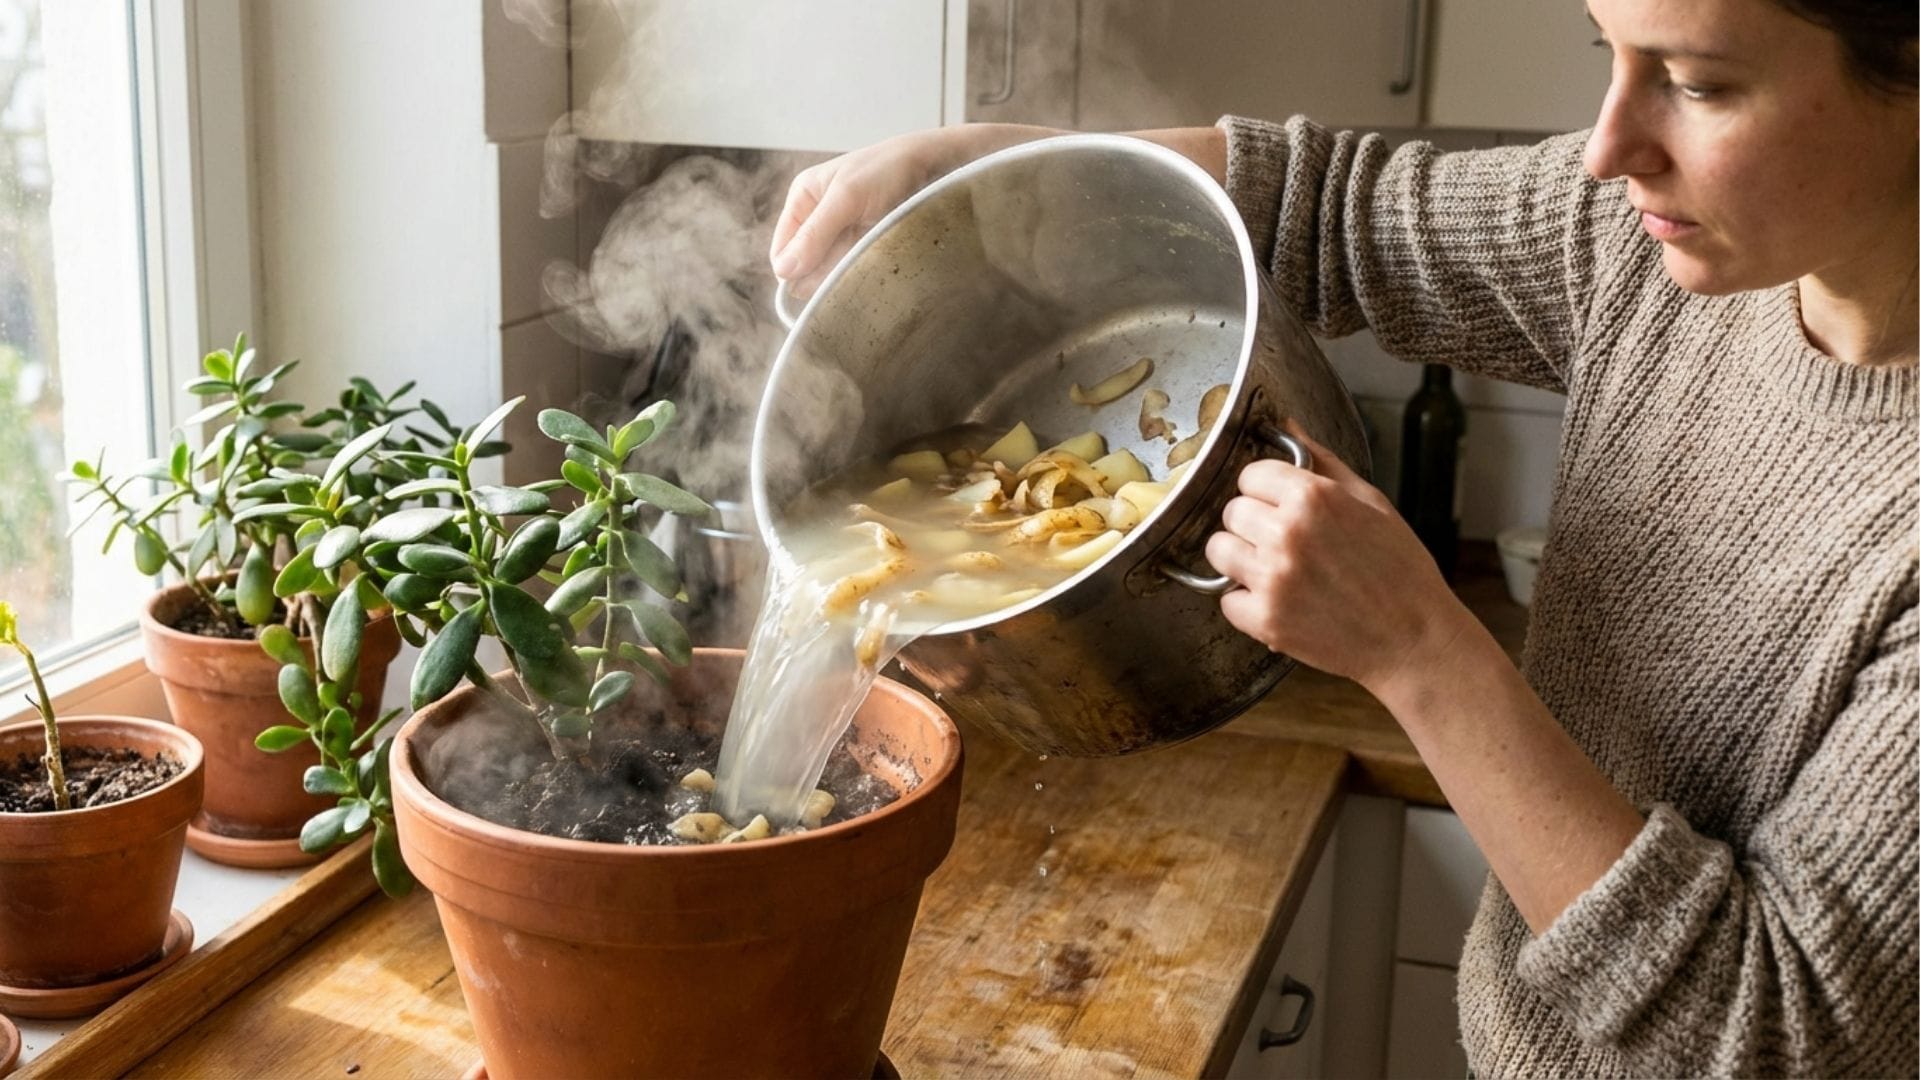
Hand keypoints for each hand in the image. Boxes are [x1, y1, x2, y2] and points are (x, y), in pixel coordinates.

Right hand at [769, 123, 1061, 299]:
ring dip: (847, 272)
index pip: (783, 250)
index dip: (796, 269)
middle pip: (807, 266)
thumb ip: (814, 234)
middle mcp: (821, 218)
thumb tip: (783, 271)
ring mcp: (846, 234)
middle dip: (825, 271)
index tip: (818, 278)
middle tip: (853, 261)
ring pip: (832, 272)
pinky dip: (863, 271)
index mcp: (805, 198)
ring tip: (872, 254)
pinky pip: (855, 271)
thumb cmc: (891, 169)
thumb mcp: (847, 198)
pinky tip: (879, 259)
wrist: (939, 165)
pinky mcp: (868, 246)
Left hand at [1203, 427, 1474, 693]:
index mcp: (1314, 498)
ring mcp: (1272, 578)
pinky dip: (1245, 602)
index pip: (1251, 474)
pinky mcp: (1264, 620)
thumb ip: (1322, 460)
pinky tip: (1278, 600)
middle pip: (1231, 511)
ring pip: (1218, 549)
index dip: (1265, 489)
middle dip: (1251, 522)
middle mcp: (1286, 534)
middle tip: (1282, 540)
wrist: (1414, 639)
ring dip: (1239, 558)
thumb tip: (1286, 424)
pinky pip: (1225, 599)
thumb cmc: (1400, 570)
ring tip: (1274, 569)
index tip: (1278, 503)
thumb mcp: (1370, 502)